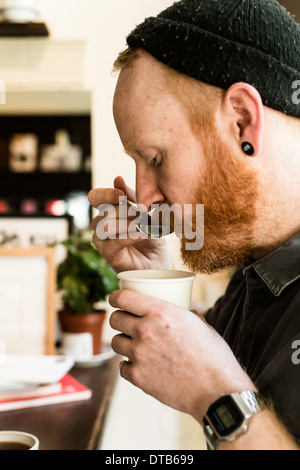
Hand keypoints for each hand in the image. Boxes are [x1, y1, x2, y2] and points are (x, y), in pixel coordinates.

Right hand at [88, 176, 171, 273]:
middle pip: (104, 211)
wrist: (158, 261)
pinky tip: (141, 233)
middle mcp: (100, 224)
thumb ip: (132, 197)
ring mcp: (101, 240)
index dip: (105, 194)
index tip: (121, 195)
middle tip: (144, 215)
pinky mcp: (107, 254)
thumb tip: (117, 179)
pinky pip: (114, 241)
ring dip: (127, 223)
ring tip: (144, 225)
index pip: (95, 197)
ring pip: (105, 225)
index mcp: (107, 210)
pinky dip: (129, 236)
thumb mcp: (145, 212)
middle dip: (126, 211)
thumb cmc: (150, 235)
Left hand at [109, 289, 255, 423]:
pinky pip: (122, 367)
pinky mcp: (139, 377)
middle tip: (126, 323)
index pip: (123, 298)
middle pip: (115, 319)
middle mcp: (146, 331)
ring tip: (135, 345)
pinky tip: (140, 366)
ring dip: (123, 342)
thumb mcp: (201, 324)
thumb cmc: (214, 356)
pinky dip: (129, 366)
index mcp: (161, 312)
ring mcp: (140, 355)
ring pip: (115, 342)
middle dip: (119, 319)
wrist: (217, 391)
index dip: (115, 297)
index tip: (114, 299)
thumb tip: (185, 310)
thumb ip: (186, 315)